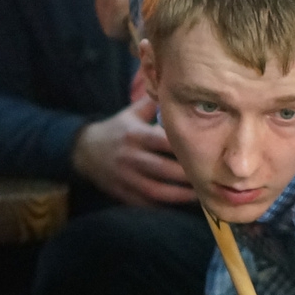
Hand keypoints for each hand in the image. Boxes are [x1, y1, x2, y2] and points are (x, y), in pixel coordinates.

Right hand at [71, 95, 194, 205]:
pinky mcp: (122, 193)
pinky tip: (180, 205)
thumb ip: (155, 103)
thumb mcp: (132, 113)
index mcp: (135, 134)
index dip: (184, 147)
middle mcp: (130, 157)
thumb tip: (180, 87)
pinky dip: (163, 206)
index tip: (205, 150)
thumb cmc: (118, 130)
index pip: (163, 141)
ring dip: (179, 195)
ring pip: (155, 191)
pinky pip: (145, 203)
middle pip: (162, 169)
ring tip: (199, 194)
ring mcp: (125, 177)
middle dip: (187, 175)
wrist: (85, 151)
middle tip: (209, 176)